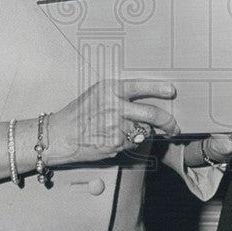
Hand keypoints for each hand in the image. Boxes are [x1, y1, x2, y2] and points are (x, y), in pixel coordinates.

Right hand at [47, 79, 178, 164]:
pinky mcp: (114, 144)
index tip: (171, 90)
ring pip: (143, 131)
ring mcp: (115, 127)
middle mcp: (114, 107)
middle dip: (168, 122)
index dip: (158, 89)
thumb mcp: (97, 94)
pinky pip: (132, 143)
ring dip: (141, 132)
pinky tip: (112, 138)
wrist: (58, 135)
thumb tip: (147, 99)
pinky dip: (128, 142)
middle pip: (151, 114)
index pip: (140, 87)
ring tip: (122, 130)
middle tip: (173, 126)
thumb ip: (120, 94)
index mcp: (110, 89)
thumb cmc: (78, 114)